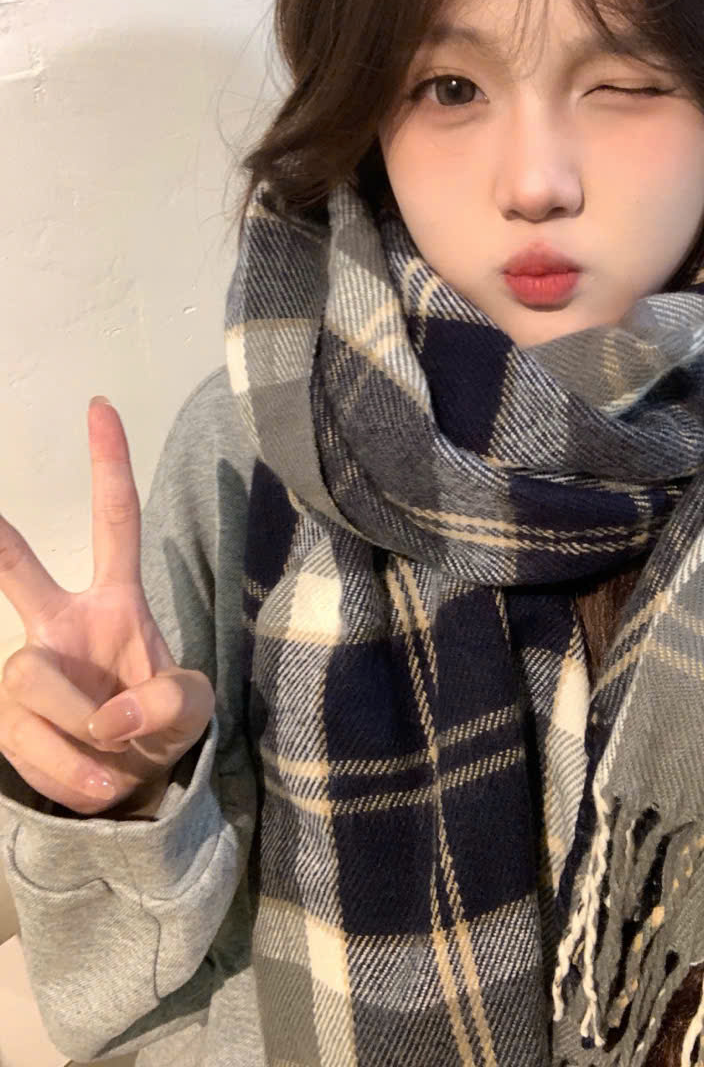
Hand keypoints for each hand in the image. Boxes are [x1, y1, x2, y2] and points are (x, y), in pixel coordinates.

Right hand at [0, 397, 213, 815]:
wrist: (128, 784)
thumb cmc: (160, 725)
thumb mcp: (193, 711)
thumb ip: (172, 704)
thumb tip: (112, 717)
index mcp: (115, 602)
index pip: (115, 521)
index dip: (109, 465)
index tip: (101, 407)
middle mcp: (59, 625)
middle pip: (18, 573)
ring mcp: (25, 670)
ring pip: (32, 681)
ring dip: (82, 736)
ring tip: (117, 765)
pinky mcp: (4, 721)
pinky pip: (29, 746)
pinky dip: (71, 774)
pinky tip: (96, 787)